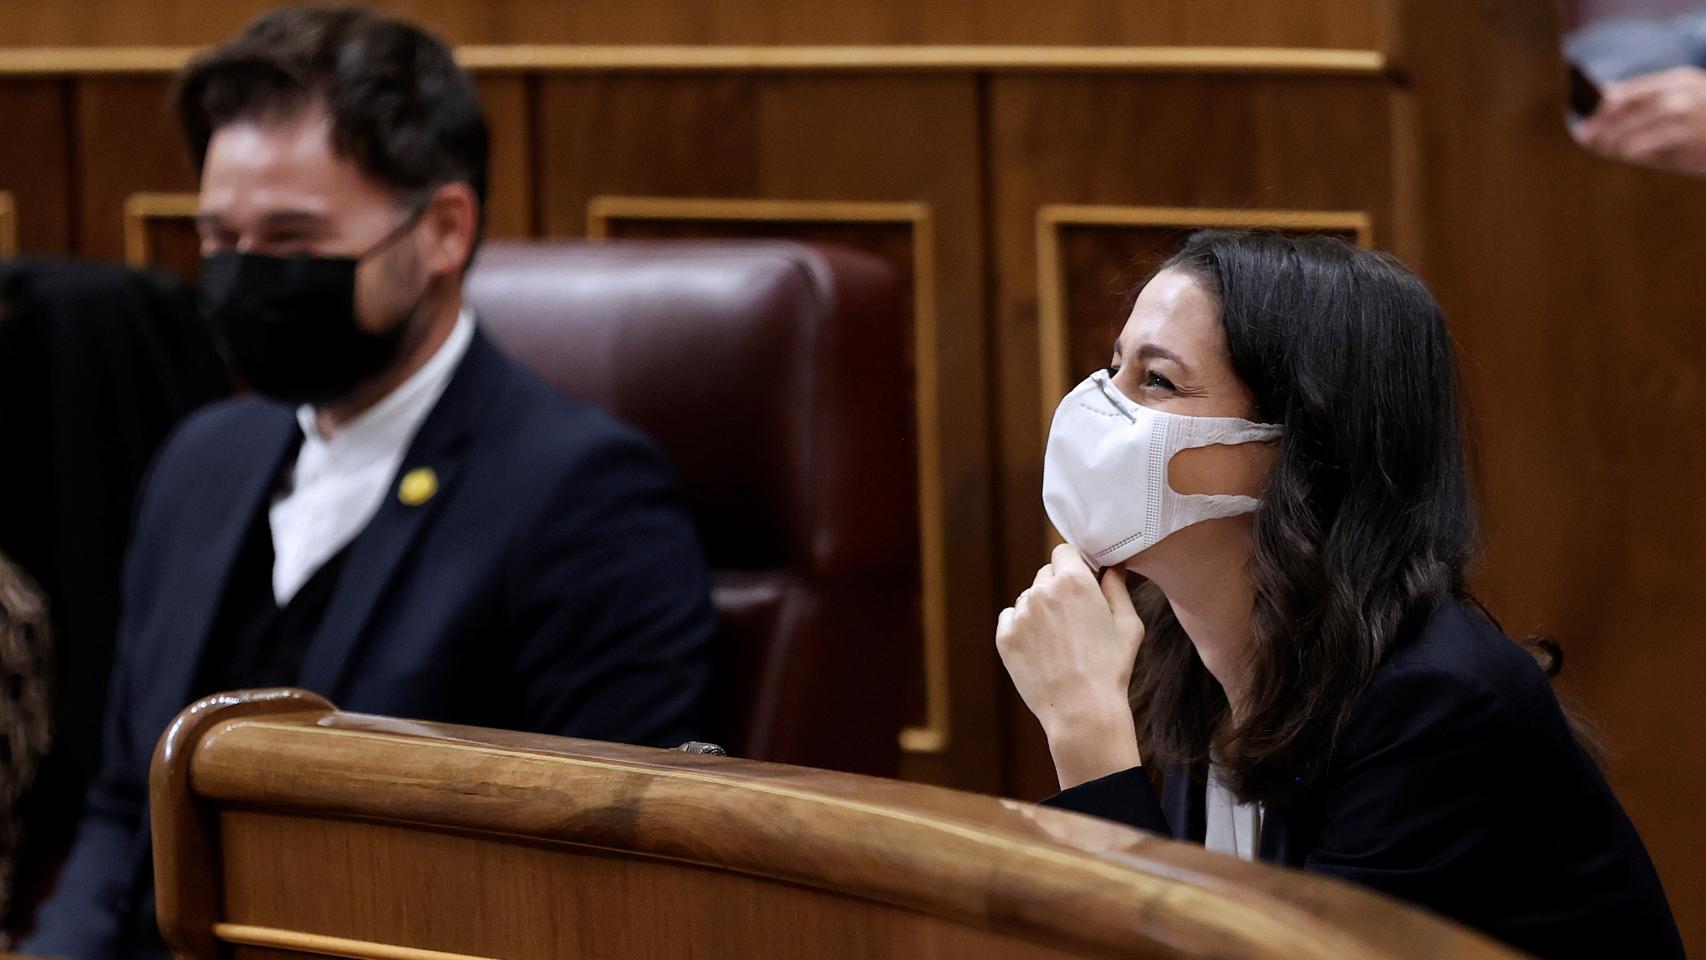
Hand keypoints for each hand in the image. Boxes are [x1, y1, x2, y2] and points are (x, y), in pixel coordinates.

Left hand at [996, 543, 1145, 787]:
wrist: (1082, 710)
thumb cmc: (1111, 667)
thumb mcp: (1128, 624)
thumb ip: (1117, 588)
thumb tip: (1112, 568)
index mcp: (1074, 581)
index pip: (1064, 551)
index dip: (1075, 564)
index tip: (1083, 580)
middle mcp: (1042, 591)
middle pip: (1046, 574)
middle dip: (1058, 587)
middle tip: (1074, 616)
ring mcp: (1020, 614)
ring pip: (1028, 598)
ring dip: (1040, 608)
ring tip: (1060, 639)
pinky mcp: (1005, 637)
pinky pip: (1010, 619)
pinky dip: (1022, 627)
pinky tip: (1042, 648)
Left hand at [1575, 66, 1705, 174]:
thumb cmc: (1704, 126)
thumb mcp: (1680, 105)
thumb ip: (1647, 104)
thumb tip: (1605, 98)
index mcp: (1676, 81)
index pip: (1630, 91)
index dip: (1603, 108)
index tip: (1584, 123)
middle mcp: (1682, 91)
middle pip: (1629, 106)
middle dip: (1603, 124)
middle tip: (1585, 140)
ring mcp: (1688, 112)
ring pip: (1638, 123)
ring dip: (1614, 138)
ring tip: (1601, 151)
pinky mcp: (1692, 135)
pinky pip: (1654, 142)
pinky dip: (1635, 149)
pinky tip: (1624, 156)